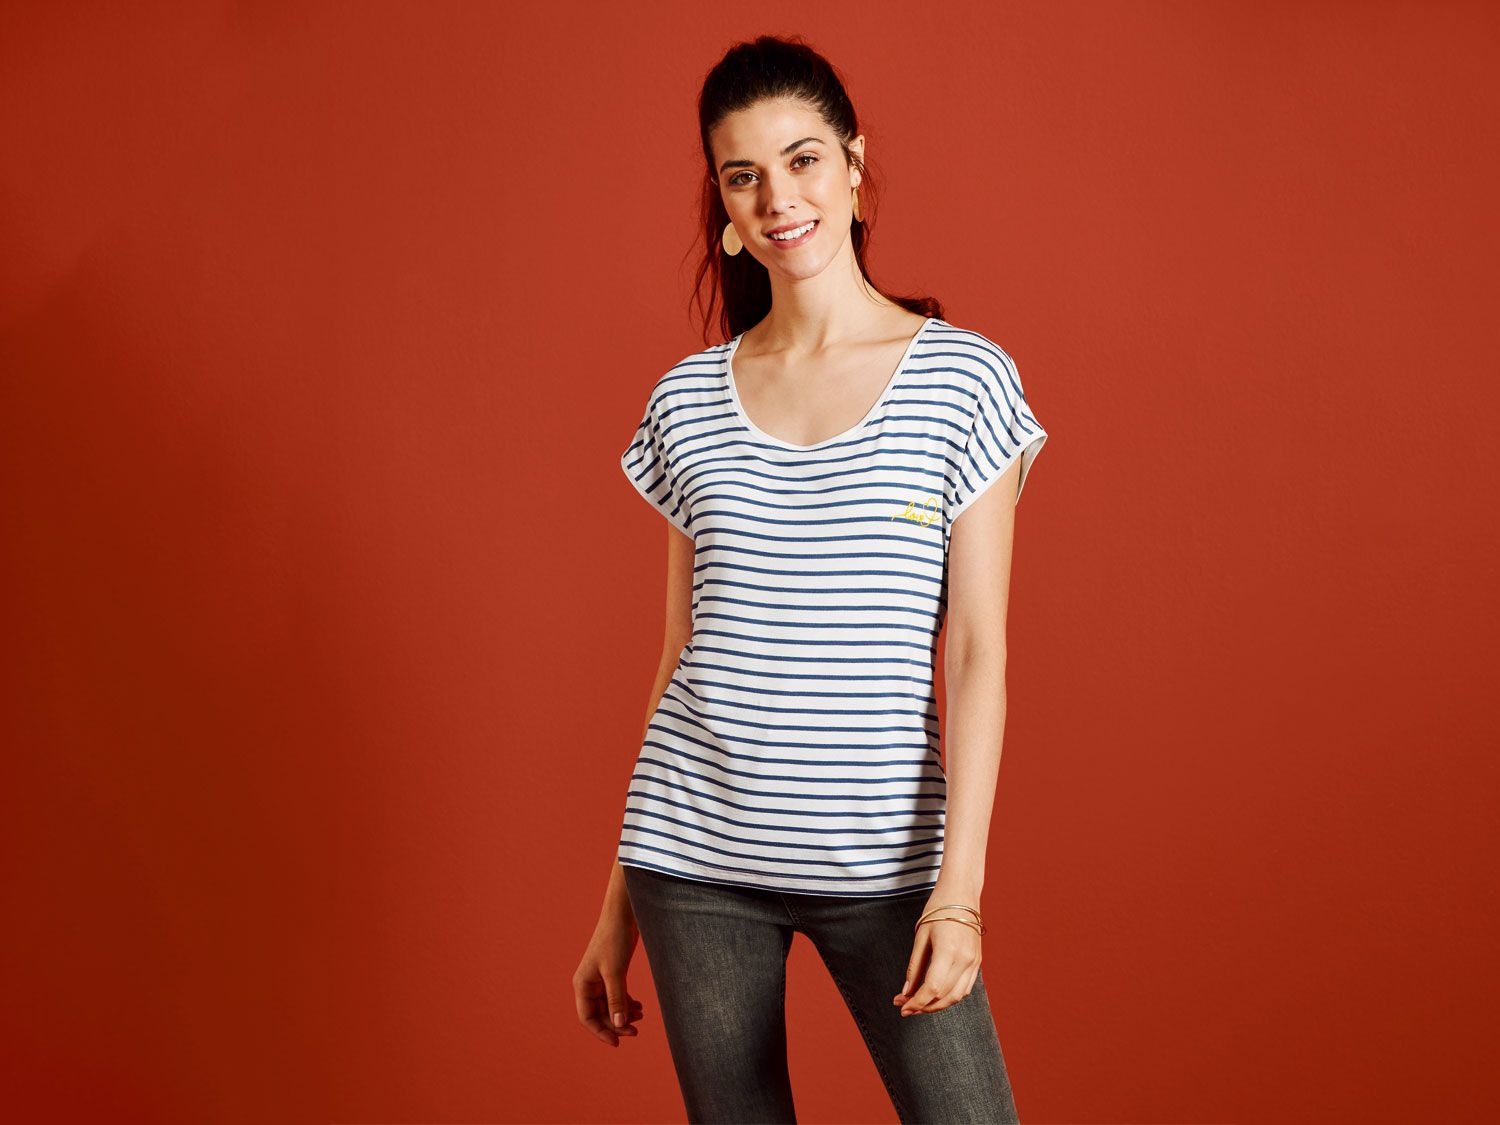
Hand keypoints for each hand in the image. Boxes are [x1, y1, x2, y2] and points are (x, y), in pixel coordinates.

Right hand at [573, 914, 646, 1046]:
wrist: (623, 915)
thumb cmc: (614, 939)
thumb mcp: (616, 972)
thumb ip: (616, 999)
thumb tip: (618, 1025)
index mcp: (582, 984)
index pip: (587, 1017)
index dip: (601, 1032)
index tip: (618, 1042)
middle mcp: (589, 984)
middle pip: (600, 1014)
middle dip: (617, 1024)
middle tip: (636, 1031)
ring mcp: (601, 979)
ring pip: (610, 1006)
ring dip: (624, 1014)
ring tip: (641, 1017)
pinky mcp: (613, 973)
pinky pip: (617, 996)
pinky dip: (627, 1003)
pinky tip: (640, 1007)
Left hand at [892, 891, 982, 1016]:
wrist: (961, 893)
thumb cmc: (938, 909)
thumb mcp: (921, 936)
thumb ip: (915, 966)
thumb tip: (906, 991)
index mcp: (948, 952)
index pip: (931, 988)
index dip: (916, 1002)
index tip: (901, 1007)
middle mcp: (964, 960)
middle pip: (944, 996)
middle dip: (923, 1006)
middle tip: (905, 1006)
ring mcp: (974, 962)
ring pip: (956, 996)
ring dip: (937, 1005)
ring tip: (919, 1003)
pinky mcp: (977, 962)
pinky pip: (965, 988)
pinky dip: (950, 996)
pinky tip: (937, 995)